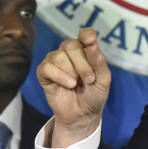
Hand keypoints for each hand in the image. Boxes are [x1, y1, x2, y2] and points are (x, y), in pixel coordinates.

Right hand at [36, 28, 110, 146]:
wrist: (83, 114)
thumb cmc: (94, 94)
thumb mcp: (103, 79)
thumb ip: (97, 59)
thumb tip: (90, 39)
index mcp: (85, 50)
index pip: (85, 34)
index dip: (87, 36)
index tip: (90, 41)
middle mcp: (68, 52)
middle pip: (70, 45)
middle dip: (82, 64)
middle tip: (89, 79)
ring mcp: (55, 61)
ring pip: (58, 56)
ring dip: (72, 72)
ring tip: (77, 84)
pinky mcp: (44, 73)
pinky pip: (47, 67)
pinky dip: (59, 76)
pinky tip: (69, 84)